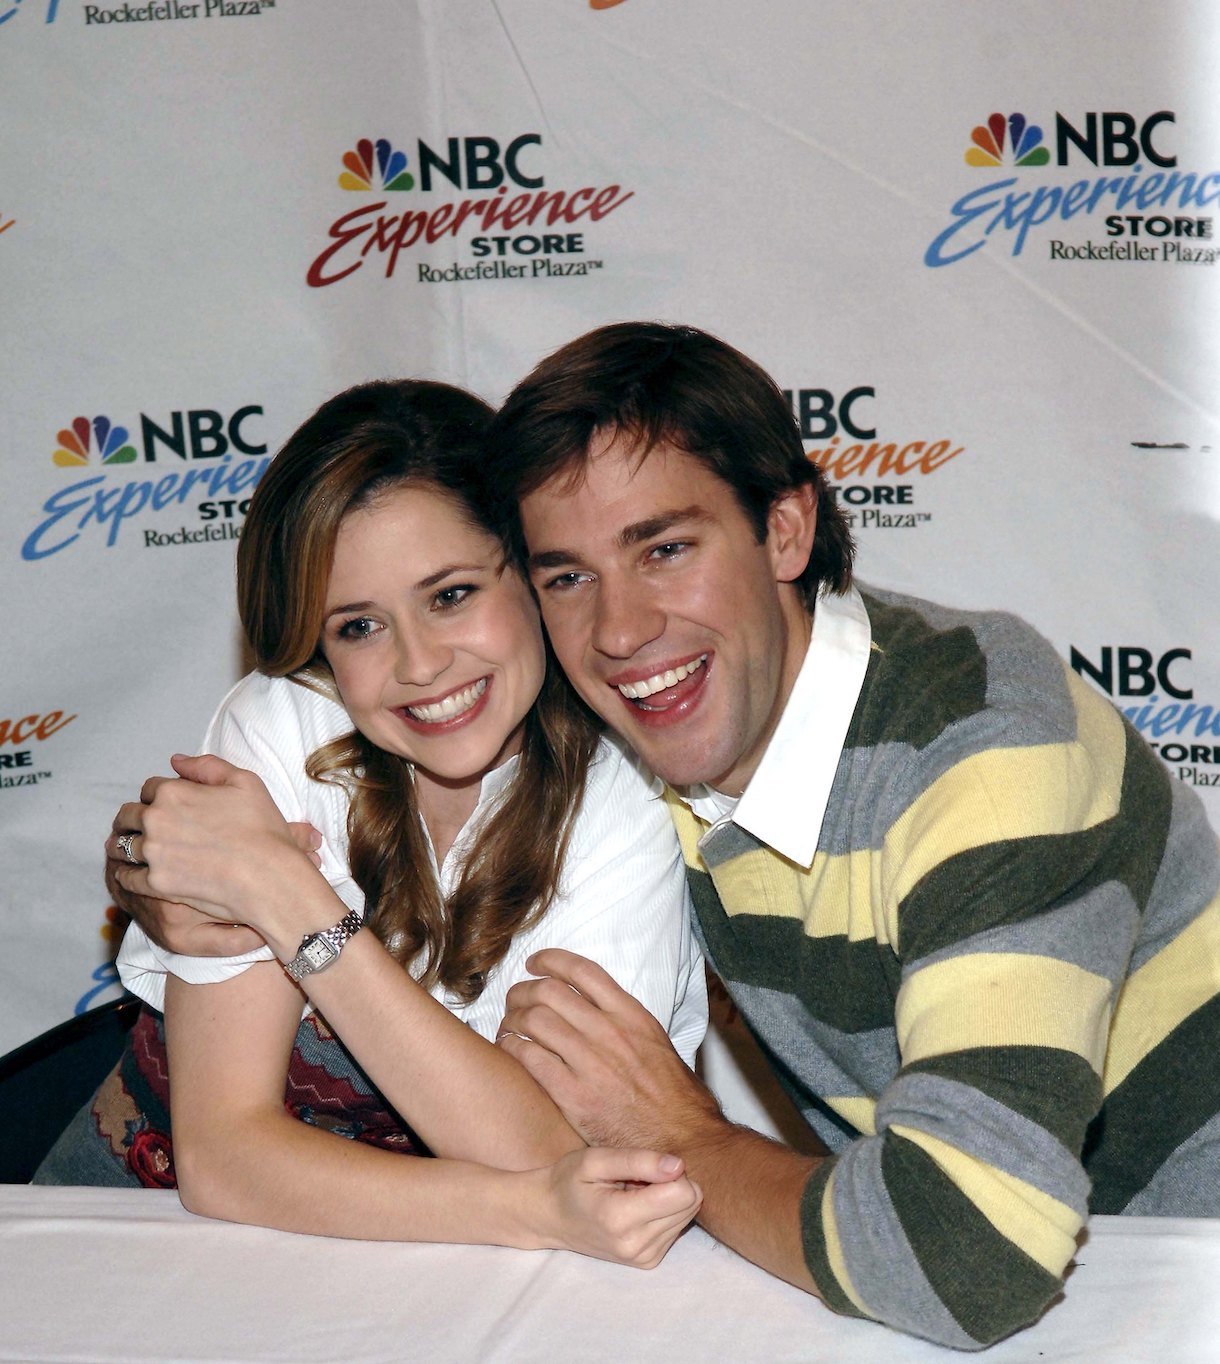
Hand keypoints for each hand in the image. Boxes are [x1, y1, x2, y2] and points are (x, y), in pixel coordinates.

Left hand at [107, 754, 323, 926]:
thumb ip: (207, 766)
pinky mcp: (155, 883)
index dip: (158, 794)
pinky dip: (126, 874)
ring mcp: (154, 853)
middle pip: (128, 816)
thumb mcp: (245, 782)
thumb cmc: (262, 829)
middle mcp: (156, 820)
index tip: (165, 805)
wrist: (268, 875)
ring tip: (129, 850)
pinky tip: (132, 874)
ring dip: (122, 845)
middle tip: (139, 827)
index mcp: (173, 792)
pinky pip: (126, 877)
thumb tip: (176, 760)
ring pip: (120, 846)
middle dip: (132, 819)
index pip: (149, 787)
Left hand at [498, 950, 723, 1151]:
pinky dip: (512, 1048)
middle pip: (549, 991)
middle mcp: (609, 1032)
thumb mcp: (658, 1043)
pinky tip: (509, 1049)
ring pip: (534, 1020)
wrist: (683, 1142)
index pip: (582, 970)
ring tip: (508, 1026)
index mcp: (631, 1015)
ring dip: (513, 1019)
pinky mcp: (574, 1096)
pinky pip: (530, 1058)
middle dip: (523, 990)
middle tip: (514, 999)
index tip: (534, 963)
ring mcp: (590, 1063)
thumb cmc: (677, 1099)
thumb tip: (598, 1009)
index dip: (550, 960)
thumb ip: (625, 1022)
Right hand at [535, 1146, 701, 1267]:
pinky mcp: (648, 1262)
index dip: (669, 1170)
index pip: (683, 1193)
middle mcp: (636, 1245)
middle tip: (636, 1180)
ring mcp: (643, 1258)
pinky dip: (661, 1213)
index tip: (643, 1167)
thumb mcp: (596, 1159)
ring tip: (632, 1194)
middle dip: (670, 1183)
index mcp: (620, 1218)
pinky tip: (635, 1208)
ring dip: (666, 1198)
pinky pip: (677, 1227)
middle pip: (690, 1203)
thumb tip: (679, 1166)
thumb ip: (638, 1161)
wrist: (550, 1217)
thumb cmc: (570, 1180)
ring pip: (688, 1214)